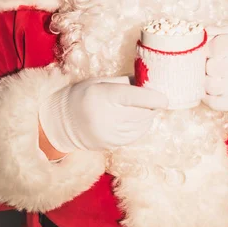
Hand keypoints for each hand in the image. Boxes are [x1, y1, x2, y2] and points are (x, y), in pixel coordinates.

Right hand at [39, 80, 167, 152]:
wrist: (62, 122)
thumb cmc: (84, 94)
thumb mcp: (101, 81)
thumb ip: (126, 82)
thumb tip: (151, 82)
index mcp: (102, 97)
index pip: (132, 97)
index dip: (151, 97)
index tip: (165, 98)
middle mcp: (106, 118)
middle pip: (142, 112)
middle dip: (152, 104)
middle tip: (151, 96)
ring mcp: (109, 135)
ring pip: (142, 125)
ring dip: (147, 115)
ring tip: (138, 107)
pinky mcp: (113, 145)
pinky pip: (137, 134)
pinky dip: (141, 125)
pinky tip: (133, 118)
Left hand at [203, 27, 227, 117]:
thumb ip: (226, 32)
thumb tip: (203, 30)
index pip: (211, 46)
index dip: (207, 50)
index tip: (211, 54)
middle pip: (208, 66)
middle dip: (207, 67)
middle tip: (213, 68)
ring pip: (207, 84)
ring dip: (207, 82)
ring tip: (215, 79)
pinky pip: (212, 102)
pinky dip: (209, 97)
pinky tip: (215, 92)